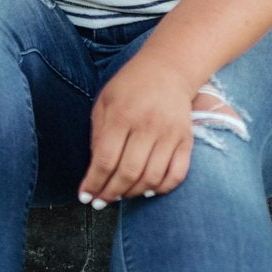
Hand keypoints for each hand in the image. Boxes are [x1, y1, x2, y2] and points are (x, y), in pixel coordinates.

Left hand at [78, 54, 196, 204]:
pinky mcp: (186, 140)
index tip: (85, 196)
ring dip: (133, 194)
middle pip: (128, 172)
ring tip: (121, 195)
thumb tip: (95, 171)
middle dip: (111, 193)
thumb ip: (98, 135)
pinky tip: (148, 190)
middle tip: (101, 202)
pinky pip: (176, 175)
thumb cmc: (130, 87)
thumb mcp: (104, 102)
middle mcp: (147, 125)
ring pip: (151, 178)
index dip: (93, 183)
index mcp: (122, 115)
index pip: (105, 159)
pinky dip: (162, 189)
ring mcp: (169, 133)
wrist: (168, 69)